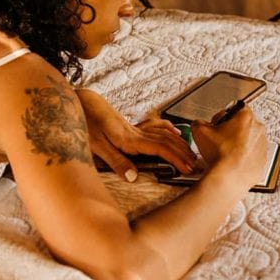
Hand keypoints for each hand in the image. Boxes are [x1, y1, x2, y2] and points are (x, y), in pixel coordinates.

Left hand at [75, 88, 195, 180]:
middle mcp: (135, 132)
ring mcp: (134, 127)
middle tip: (197, 165)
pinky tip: (175, 133)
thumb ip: (116, 161)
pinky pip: (155, 126)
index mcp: (129, 139)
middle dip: (184, 153)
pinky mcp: (130, 125)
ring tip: (192, 154)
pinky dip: (169, 129)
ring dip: (180, 143)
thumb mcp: (96, 146)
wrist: (81, 101)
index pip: (160, 148)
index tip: (188, 168)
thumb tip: (134, 177)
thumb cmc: (85, 123)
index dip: (176, 158)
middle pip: (167, 140)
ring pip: (164, 133)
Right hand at [190, 108, 268, 188]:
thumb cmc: (219, 154)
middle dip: (232, 129)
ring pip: (250, 139)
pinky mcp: (263, 160)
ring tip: (225, 151)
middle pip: (244, 123)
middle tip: (220, 138)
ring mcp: (262, 145)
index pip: (235, 107)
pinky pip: (253, 155)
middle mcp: (258, 129)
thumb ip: (199, 122)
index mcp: (245, 117)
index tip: (217, 123)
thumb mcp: (199, 130)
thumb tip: (200, 124)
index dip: (223, 115)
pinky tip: (232, 161)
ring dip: (239, 143)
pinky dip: (244, 156)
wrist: (228, 177)